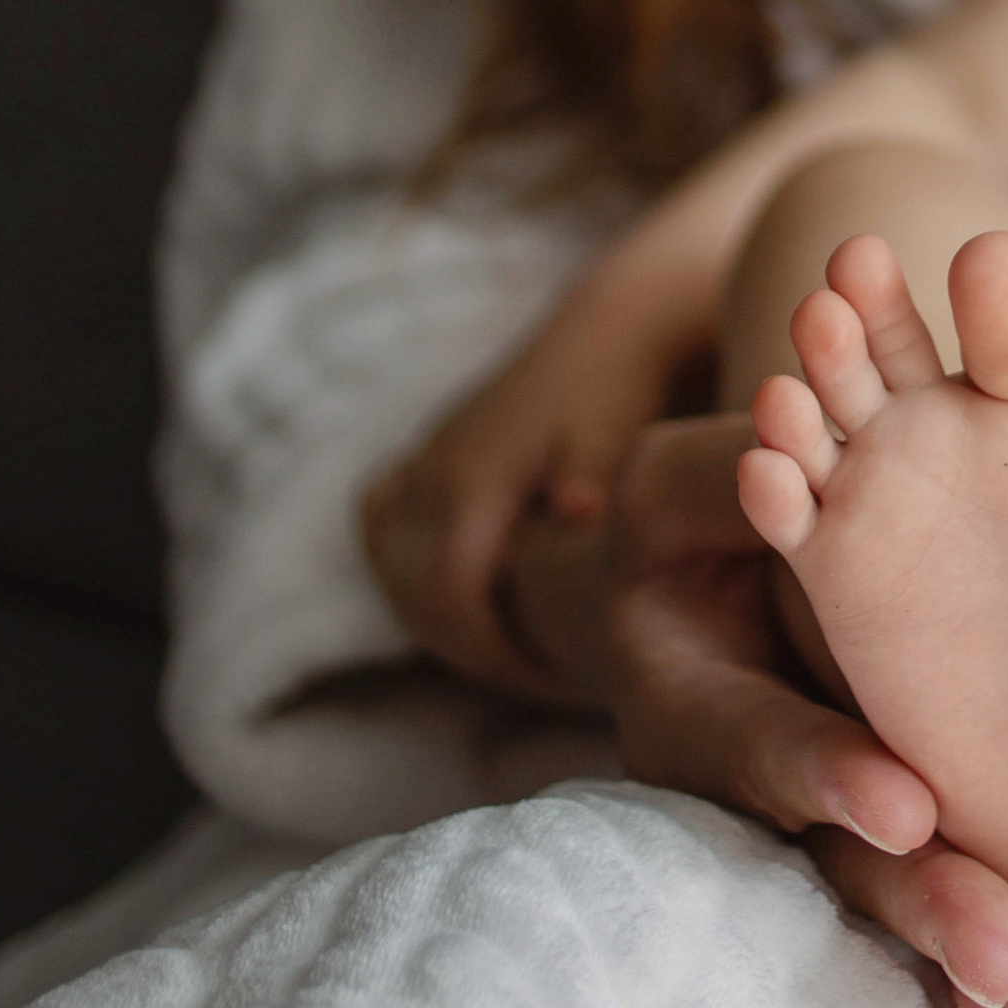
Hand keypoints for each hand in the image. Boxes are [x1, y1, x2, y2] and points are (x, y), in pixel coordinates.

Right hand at [360, 259, 708, 699]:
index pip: (450, 599)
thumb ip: (594, 478)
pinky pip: (383, 520)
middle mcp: (434, 470)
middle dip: (472, 649)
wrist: (614, 326)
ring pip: (392, 564)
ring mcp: (425, 460)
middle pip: (416, 595)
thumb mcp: (621, 435)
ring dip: (437, 615)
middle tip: (546, 678)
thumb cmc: (625, 391)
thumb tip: (574, 509)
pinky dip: (406, 563)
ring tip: (515, 646)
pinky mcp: (430, 454)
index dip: (492, 654)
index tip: (552, 681)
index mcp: (472, 477)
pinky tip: (464, 590)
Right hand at [600, 415, 1007, 1007]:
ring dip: (968, 947)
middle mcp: (752, 792)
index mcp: (681, 704)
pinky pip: (950, 876)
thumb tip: (770, 456)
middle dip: (923, 907)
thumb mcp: (684, 489)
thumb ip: (725, 484)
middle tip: (1007, 966)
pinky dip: (1004, 934)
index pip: (757, 743)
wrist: (716, 586)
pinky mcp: (902, 814)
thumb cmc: (701, 514)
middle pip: (841, 859)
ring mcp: (821, 822)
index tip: (908, 812)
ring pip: (896, 891)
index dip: (824, 773)